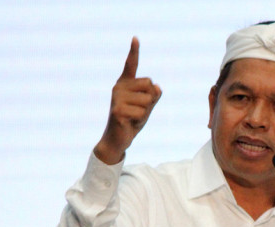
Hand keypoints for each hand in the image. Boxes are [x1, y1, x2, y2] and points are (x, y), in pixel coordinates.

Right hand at [94, 37, 161, 163]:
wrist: (117, 140)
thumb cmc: (132, 121)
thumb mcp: (147, 107)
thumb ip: (153, 96)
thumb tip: (157, 86)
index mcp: (125, 83)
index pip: (131, 65)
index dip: (134, 52)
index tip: (136, 38)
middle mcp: (119, 87)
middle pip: (150, 84)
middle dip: (150, 101)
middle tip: (137, 112)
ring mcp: (117, 97)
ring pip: (147, 100)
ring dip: (145, 113)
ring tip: (133, 118)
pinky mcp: (118, 110)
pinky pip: (142, 113)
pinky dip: (140, 121)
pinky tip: (129, 123)